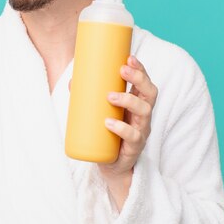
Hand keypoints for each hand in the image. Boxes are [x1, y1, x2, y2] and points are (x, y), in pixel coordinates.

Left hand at [99, 55, 157, 179]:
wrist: (112, 166)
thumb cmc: (108, 133)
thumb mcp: (100, 113)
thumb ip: (88, 97)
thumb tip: (72, 81)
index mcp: (137, 103)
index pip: (145, 82)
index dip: (140, 69)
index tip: (129, 57)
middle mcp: (143, 115)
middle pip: (150, 93)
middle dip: (139, 78)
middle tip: (122, 70)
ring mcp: (141, 131)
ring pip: (145, 111)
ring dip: (128, 100)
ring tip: (110, 96)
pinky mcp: (134, 147)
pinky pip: (133, 136)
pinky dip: (121, 128)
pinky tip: (108, 123)